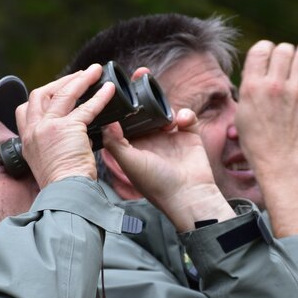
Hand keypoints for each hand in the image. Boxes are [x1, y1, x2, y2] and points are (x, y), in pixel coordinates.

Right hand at [14, 64, 115, 186]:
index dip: (41, 97)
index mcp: (27, 141)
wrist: (65, 195)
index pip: (24, 110)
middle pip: (41, 94)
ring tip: (95, 71)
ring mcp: (48, 127)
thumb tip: (75, 138)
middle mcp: (33, 131)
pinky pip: (86, 107)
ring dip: (80, 79)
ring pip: (63, 93)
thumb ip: (55, 147)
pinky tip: (109, 89)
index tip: (55, 92)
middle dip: (60, 82)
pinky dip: (100, 96)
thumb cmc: (63, 187)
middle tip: (79, 77)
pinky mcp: (67, 128)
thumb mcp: (48, 164)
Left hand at [102, 108, 233, 231]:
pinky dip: (185, 115)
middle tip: (148, 106)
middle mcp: (152, 143)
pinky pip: (187, 118)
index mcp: (135, 149)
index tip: (123, 103)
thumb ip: (115, 142)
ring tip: (167, 120)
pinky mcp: (189, 137)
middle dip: (147, 108)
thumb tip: (107, 121)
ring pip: (166, 115)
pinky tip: (181, 121)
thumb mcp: (129, 163)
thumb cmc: (156, 183)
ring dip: (166, 111)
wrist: (188, 194)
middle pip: (147, 116)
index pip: (125, 126)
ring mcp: (171, 139)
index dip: (124, 115)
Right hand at [234, 40, 297, 235]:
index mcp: (252, 87)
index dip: (267, 49)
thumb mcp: (242, 115)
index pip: (260, 48)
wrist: (279, 164)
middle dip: (287, 53)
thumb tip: (256, 75)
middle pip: (284, 48)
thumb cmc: (258, 144)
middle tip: (289, 63)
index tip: (271, 57)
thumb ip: (250, 91)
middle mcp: (273, 85)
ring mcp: (296, 92)